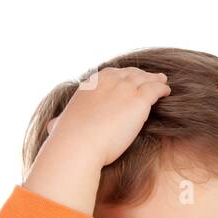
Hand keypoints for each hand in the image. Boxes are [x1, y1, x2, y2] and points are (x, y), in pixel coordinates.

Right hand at [46, 67, 170, 167]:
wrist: (79, 144)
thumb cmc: (69, 139)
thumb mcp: (61, 123)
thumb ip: (60, 121)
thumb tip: (51, 126)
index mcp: (91, 84)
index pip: (112, 73)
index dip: (124, 76)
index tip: (129, 79)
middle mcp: (109, 81)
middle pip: (131, 73)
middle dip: (141, 75)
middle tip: (151, 77)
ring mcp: (125, 88)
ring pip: (146, 79)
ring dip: (155, 79)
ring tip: (162, 82)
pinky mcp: (139, 100)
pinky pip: (156, 89)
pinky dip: (162, 88)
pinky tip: (166, 91)